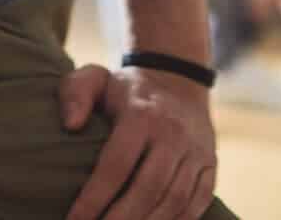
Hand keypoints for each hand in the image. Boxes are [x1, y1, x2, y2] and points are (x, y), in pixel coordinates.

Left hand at [61, 65, 217, 219]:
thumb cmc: (125, 90)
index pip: (116, 165)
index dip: (94, 198)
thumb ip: (76, 92)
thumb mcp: (96, 78)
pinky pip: (197, 202)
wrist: (177, 80)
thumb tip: (70, 125)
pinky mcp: (210, 165)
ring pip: (175, 200)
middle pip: (148, 189)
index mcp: (141, 113)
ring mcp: (196, 150)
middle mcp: (173, 132)